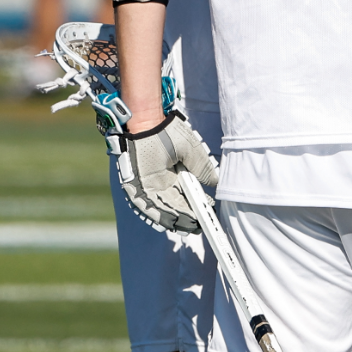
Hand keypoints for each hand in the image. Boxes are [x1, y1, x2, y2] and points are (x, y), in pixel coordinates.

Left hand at [118, 111, 217, 232]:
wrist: (146, 124)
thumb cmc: (168, 133)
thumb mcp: (193, 152)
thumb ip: (203, 168)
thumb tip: (215, 183)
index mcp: (175, 174)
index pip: (186, 195)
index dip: (196, 206)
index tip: (206, 213)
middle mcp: (162, 182)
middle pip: (175, 204)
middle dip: (187, 216)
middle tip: (199, 226)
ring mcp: (148, 185)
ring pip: (162, 207)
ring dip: (174, 219)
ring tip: (188, 227)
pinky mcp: (136, 186)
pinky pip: (146, 205)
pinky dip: (156, 215)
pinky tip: (169, 223)